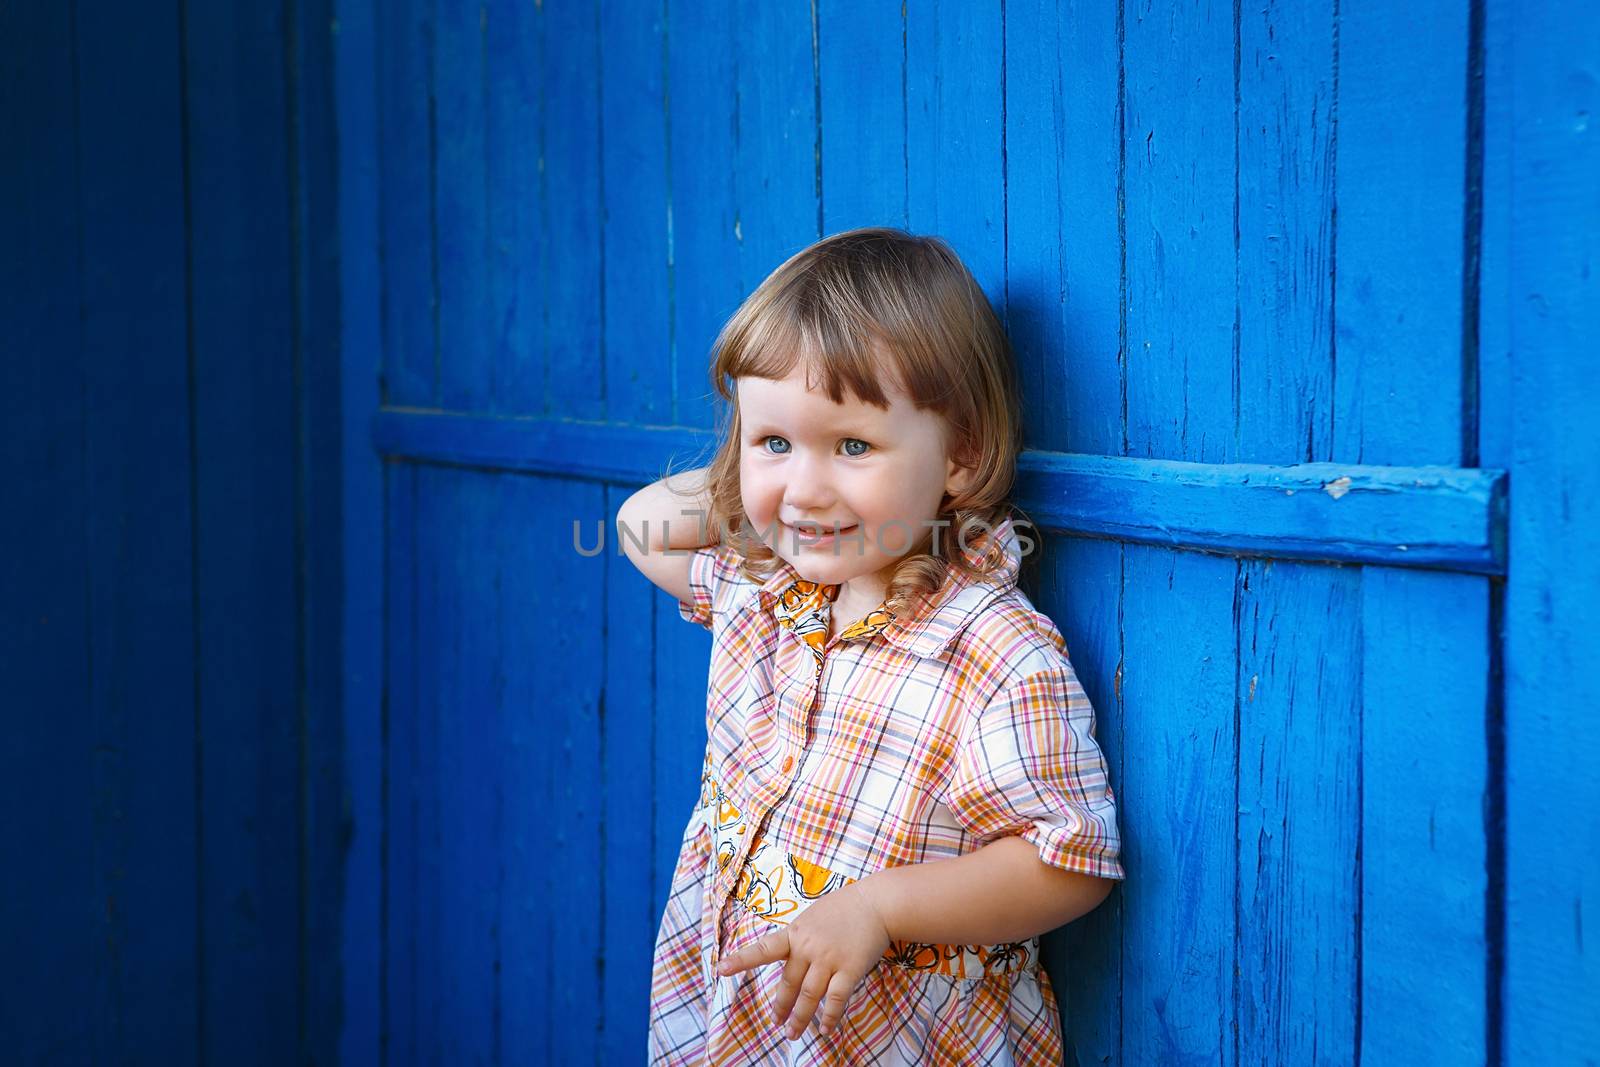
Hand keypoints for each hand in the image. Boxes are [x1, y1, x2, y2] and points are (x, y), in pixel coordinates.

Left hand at [714, 881, 891, 1040]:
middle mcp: (808, 947)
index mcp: (796, 933)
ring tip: (793, 1033)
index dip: (742, 959)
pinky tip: (825, 1029)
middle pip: (789, 984)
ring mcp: (829, 959)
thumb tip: (793, 964)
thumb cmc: (844, 909)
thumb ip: (800, 939)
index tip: (722, 969)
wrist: (877, 904)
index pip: (765, 949)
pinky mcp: (850, 969)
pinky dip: (830, 1017)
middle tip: (776, 1023)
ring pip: (809, 996)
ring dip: (801, 1017)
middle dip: (781, 1006)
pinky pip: (836, 999)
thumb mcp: (813, 917)